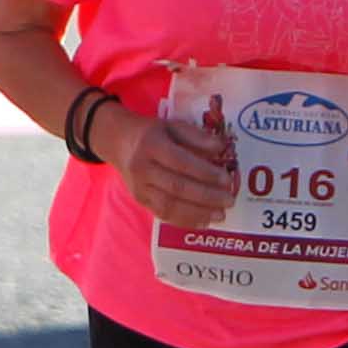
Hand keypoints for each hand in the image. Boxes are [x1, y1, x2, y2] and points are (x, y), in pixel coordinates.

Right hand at [98, 84, 241, 231]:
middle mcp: (143, 168)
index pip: (181, 162)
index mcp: (152, 145)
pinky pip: (163, 214)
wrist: (119, 143)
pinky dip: (185, 220)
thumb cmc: (151, 133)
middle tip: (229, 200)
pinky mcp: (140, 200)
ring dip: (198, 213)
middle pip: (177, 187)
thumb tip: (221, 148)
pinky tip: (203, 221)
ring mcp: (140, 187)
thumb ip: (196, 136)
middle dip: (206, 196)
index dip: (205, 173)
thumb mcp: (172, 125)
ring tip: (220, 215)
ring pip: (170, 205)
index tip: (227, 180)